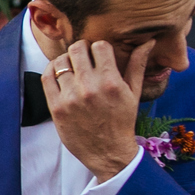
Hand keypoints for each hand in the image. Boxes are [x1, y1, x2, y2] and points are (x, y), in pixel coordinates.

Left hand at [41, 38, 147, 181]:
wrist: (108, 153)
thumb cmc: (122, 121)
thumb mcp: (134, 93)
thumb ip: (137, 65)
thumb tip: (148, 41)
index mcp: (111, 82)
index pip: (99, 46)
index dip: (99, 47)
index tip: (99, 54)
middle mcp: (90, 88)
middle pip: (77, 49)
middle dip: (82, 49)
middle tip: (84, 57)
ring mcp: (71, 98)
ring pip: (61, 61)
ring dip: (67, 60)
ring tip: (73, 67)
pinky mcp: (56, 107)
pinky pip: (47, 77)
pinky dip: (51, 69)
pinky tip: (59, 72)